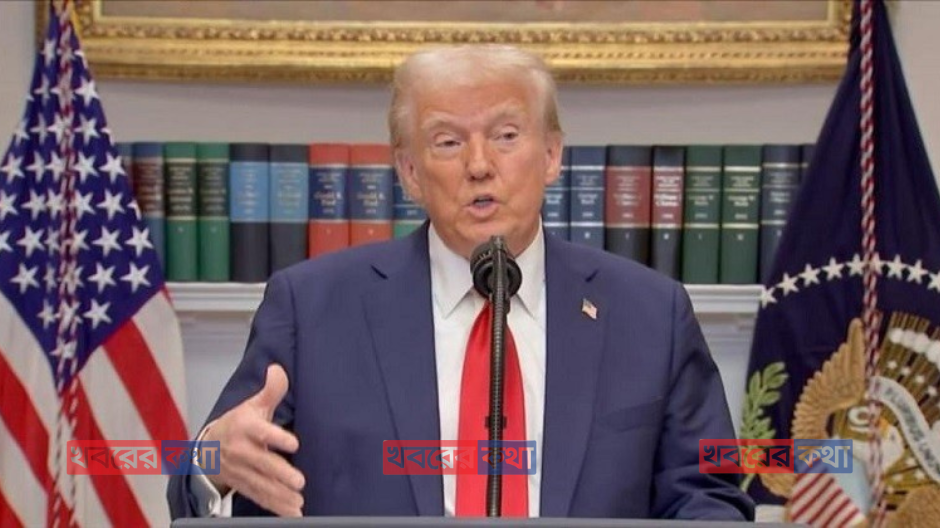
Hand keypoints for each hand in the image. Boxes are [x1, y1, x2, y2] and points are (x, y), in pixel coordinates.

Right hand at [203, 364, 304, 516]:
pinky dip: (275, 507)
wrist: (208, 449)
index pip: (261, 432)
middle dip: (280, 474)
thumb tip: (278, 369)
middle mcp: (242, 451)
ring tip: (298, 501)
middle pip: (262, 463)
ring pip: (262, 484)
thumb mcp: (252, 405)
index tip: (293, 443)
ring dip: (281, 495)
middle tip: (299, 481)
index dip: (276, 437)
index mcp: (245, 428)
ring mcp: (242, 471)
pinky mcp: (244, 485)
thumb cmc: (238, 424)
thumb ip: (270, 390)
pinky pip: (260, 497)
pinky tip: (292, 512)